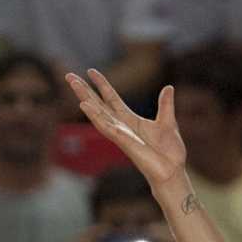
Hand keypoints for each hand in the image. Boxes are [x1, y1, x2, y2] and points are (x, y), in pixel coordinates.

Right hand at [67, 70, 186, 188]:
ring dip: (85, 98)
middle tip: (69, 76)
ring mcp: (120, 134)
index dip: (101, 84)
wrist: (173, 171)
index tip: (91, 70)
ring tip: (73, 84)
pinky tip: (84, 105)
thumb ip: (165, 105)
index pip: (111, 98)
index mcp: (130, 120)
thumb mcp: (168, 122)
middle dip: (84, 90)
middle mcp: (121, 126)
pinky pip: (106, 126)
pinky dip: (95, 116)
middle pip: (98, 104)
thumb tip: (168, 88)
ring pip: (97, 113)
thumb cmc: (169, 153)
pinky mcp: (123, 141)